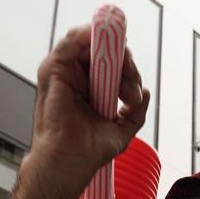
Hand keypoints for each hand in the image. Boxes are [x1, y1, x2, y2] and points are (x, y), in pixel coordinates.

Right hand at [0, 26, 150, 198]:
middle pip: (102, 50)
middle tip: (130, 81)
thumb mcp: (121, 130)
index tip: (135, 88)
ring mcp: (65, 72)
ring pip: (90, 43)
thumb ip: (135, 112)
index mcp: (90, 89)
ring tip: (122, 66)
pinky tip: (103, 41)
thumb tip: (146, 94)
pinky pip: (72, 42)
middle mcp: (76, 78)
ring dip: (110, 48)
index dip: (127, 68)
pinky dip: (88, 35)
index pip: (111, 64)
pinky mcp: (54, 70)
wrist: (68, 163)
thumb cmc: (87, 151)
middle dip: (123, 59)